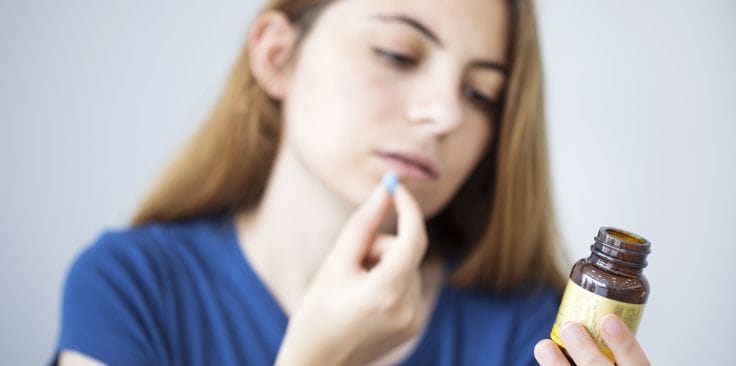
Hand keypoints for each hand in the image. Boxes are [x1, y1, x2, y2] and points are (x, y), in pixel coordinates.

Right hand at [275, 176, 428, 365]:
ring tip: (353, 289)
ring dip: (383, 265)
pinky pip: (409, 284)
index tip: (395, 187)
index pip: (412, 239)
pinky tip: (365, 301)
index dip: (407, 208)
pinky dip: (390, 281)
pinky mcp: (414, 325)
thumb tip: (385, 190)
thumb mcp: (334, 265)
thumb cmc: (316, 314)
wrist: (317, 364)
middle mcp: (407, 309)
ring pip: (407, 266)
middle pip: (405, 250)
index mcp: (385, 294)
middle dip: (380, 245)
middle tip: (349, 263)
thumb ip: (362, 225)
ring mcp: (414, 320)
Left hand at [534, 314, 650, 365]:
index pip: (636, 361)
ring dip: (556, 364)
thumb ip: (615, 350)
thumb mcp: (625, 362)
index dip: (622, 342)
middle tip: (570, 326)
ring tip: (545, 346)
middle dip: (583, 350)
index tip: (608, 320)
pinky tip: (543, 358)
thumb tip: (593, 316)